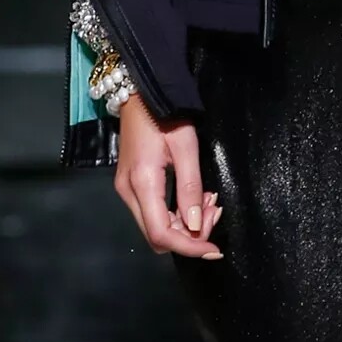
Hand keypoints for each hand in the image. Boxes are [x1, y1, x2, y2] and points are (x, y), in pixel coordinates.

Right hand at [115, 98, 222, 260]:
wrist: (141, 92)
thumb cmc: (165, 114)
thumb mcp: (186, 148)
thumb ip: (191, 188)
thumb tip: (197, 225)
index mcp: (142, 183)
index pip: (162, 234)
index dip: (189, 247)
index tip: (213, 250)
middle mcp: (128, 192)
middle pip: (157, 236)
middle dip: (190, 234)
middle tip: (214, 211)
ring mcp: (126, 189)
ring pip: (156, 227)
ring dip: (185, 223)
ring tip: (208, 201)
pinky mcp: (130, 184)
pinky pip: (153, 212)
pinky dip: (176, 213)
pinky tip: (194, 197)